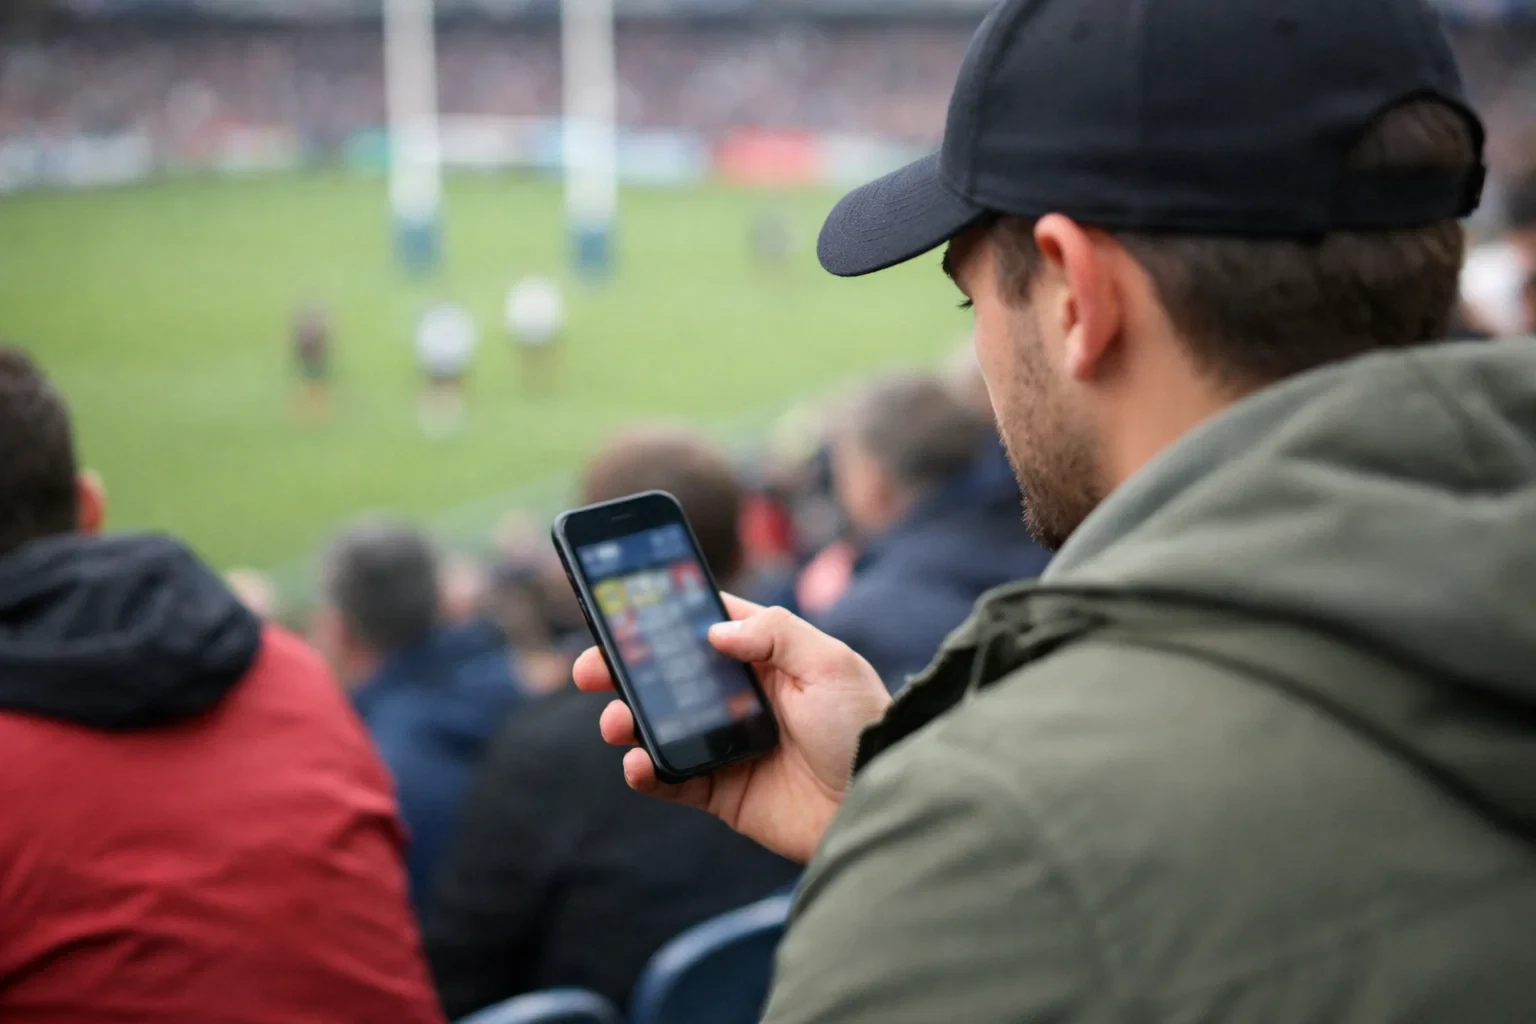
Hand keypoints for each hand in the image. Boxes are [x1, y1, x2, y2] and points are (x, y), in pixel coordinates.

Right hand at [573, 596, 890, 863]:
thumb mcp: (831, 663)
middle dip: (625, 669)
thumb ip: (775, 634)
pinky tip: (637, 764)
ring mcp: (728, 745)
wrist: (879, 803)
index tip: (622, 607)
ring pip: (660, 726)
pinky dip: (645, 772)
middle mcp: (742, 698)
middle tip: (588, 670)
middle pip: (670, 675)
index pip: (708, 626)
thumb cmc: (863, 727)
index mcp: (768, 658)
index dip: (666, 614)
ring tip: (617, 723)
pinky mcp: (722, 792)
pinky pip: (671, 779)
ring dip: (627, 720)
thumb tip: (715, 631)